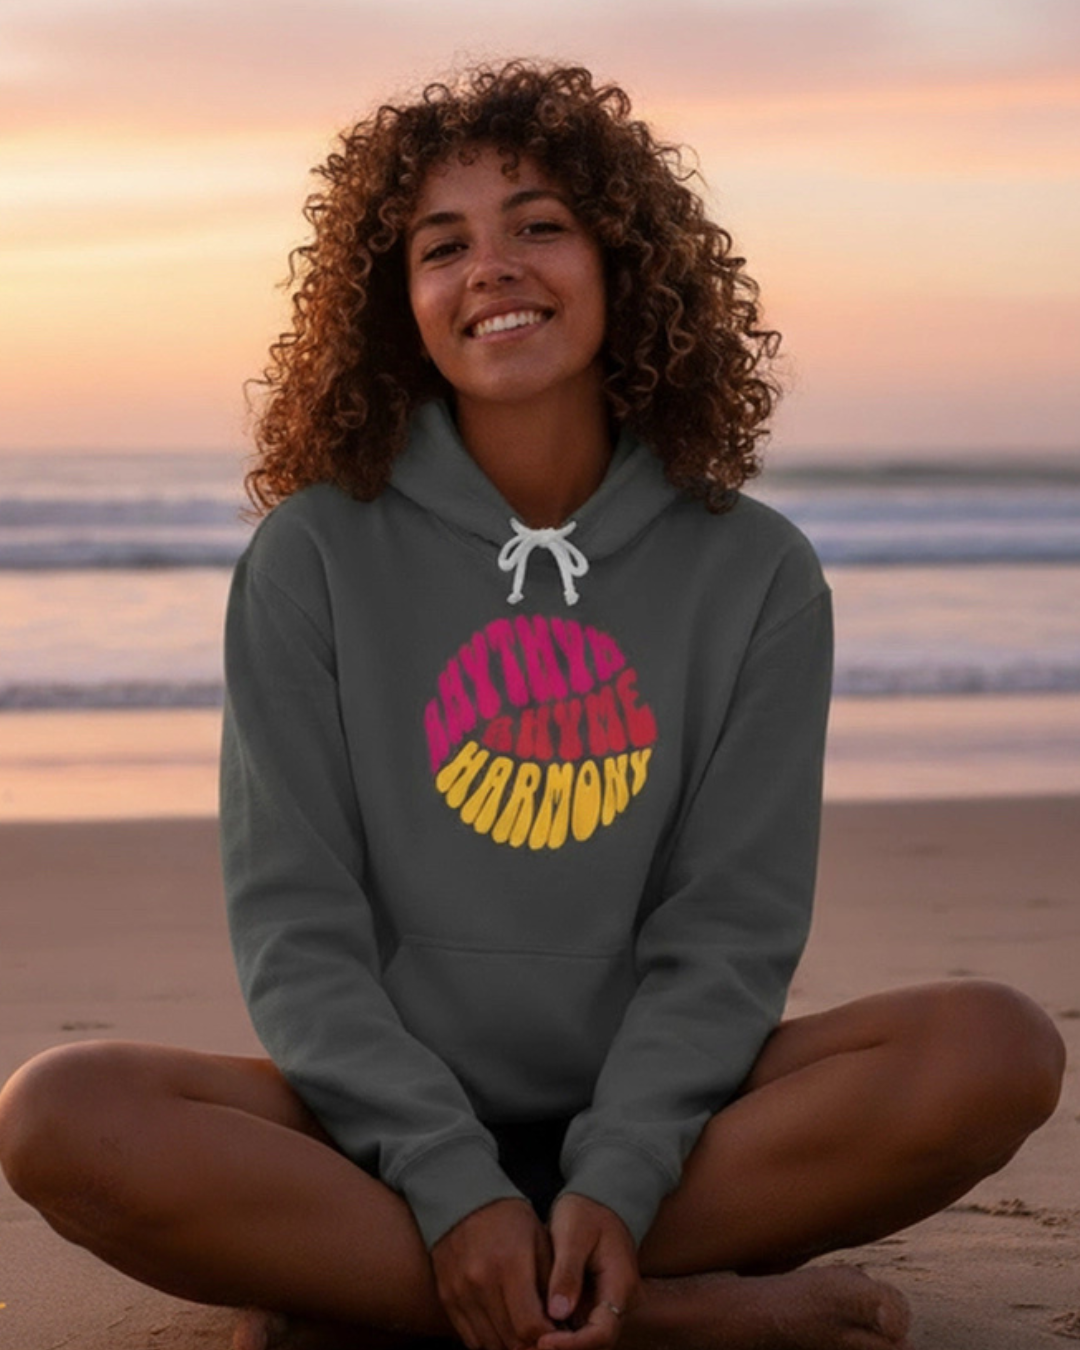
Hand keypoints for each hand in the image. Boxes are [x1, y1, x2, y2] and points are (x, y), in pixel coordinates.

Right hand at [430, 1197, 555, 1349]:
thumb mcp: (540, 1241)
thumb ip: (551, 1283)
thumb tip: (564, 1323)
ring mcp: (460, 1292)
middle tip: (545, 1341)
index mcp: (509, 1265)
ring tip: (525, 1337)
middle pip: (510, 1340)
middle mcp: (481, 1282)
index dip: (548, 1339)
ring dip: (511, 1346)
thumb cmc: (510, 1219)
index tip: (559, 1336)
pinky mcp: (447, 1298)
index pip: (530, 1326)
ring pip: (489, 1344)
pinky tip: (503, 1332)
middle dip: (532, 1346)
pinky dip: (489, 1341)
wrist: (464, 1199)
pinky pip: (470, 1338)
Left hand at [537, 1194, 639, 1349]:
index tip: (543, 1340)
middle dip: (565, 1348)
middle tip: (530, 1344)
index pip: (603, 1331)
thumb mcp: (573, 1233)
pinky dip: (563, 1334)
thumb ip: (567, 1272)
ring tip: (530, 1339)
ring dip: (563, 1343)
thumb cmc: (585, 1211)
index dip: (574, 1344)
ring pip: (590, 1339)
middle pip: (597, 1342)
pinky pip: (583, 1328)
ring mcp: (612, 1304)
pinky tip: (538, 1330)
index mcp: (622, 1283)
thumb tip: (558, 1313)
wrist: (598, 1200)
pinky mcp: (598, 1303)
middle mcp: (623, 1301)